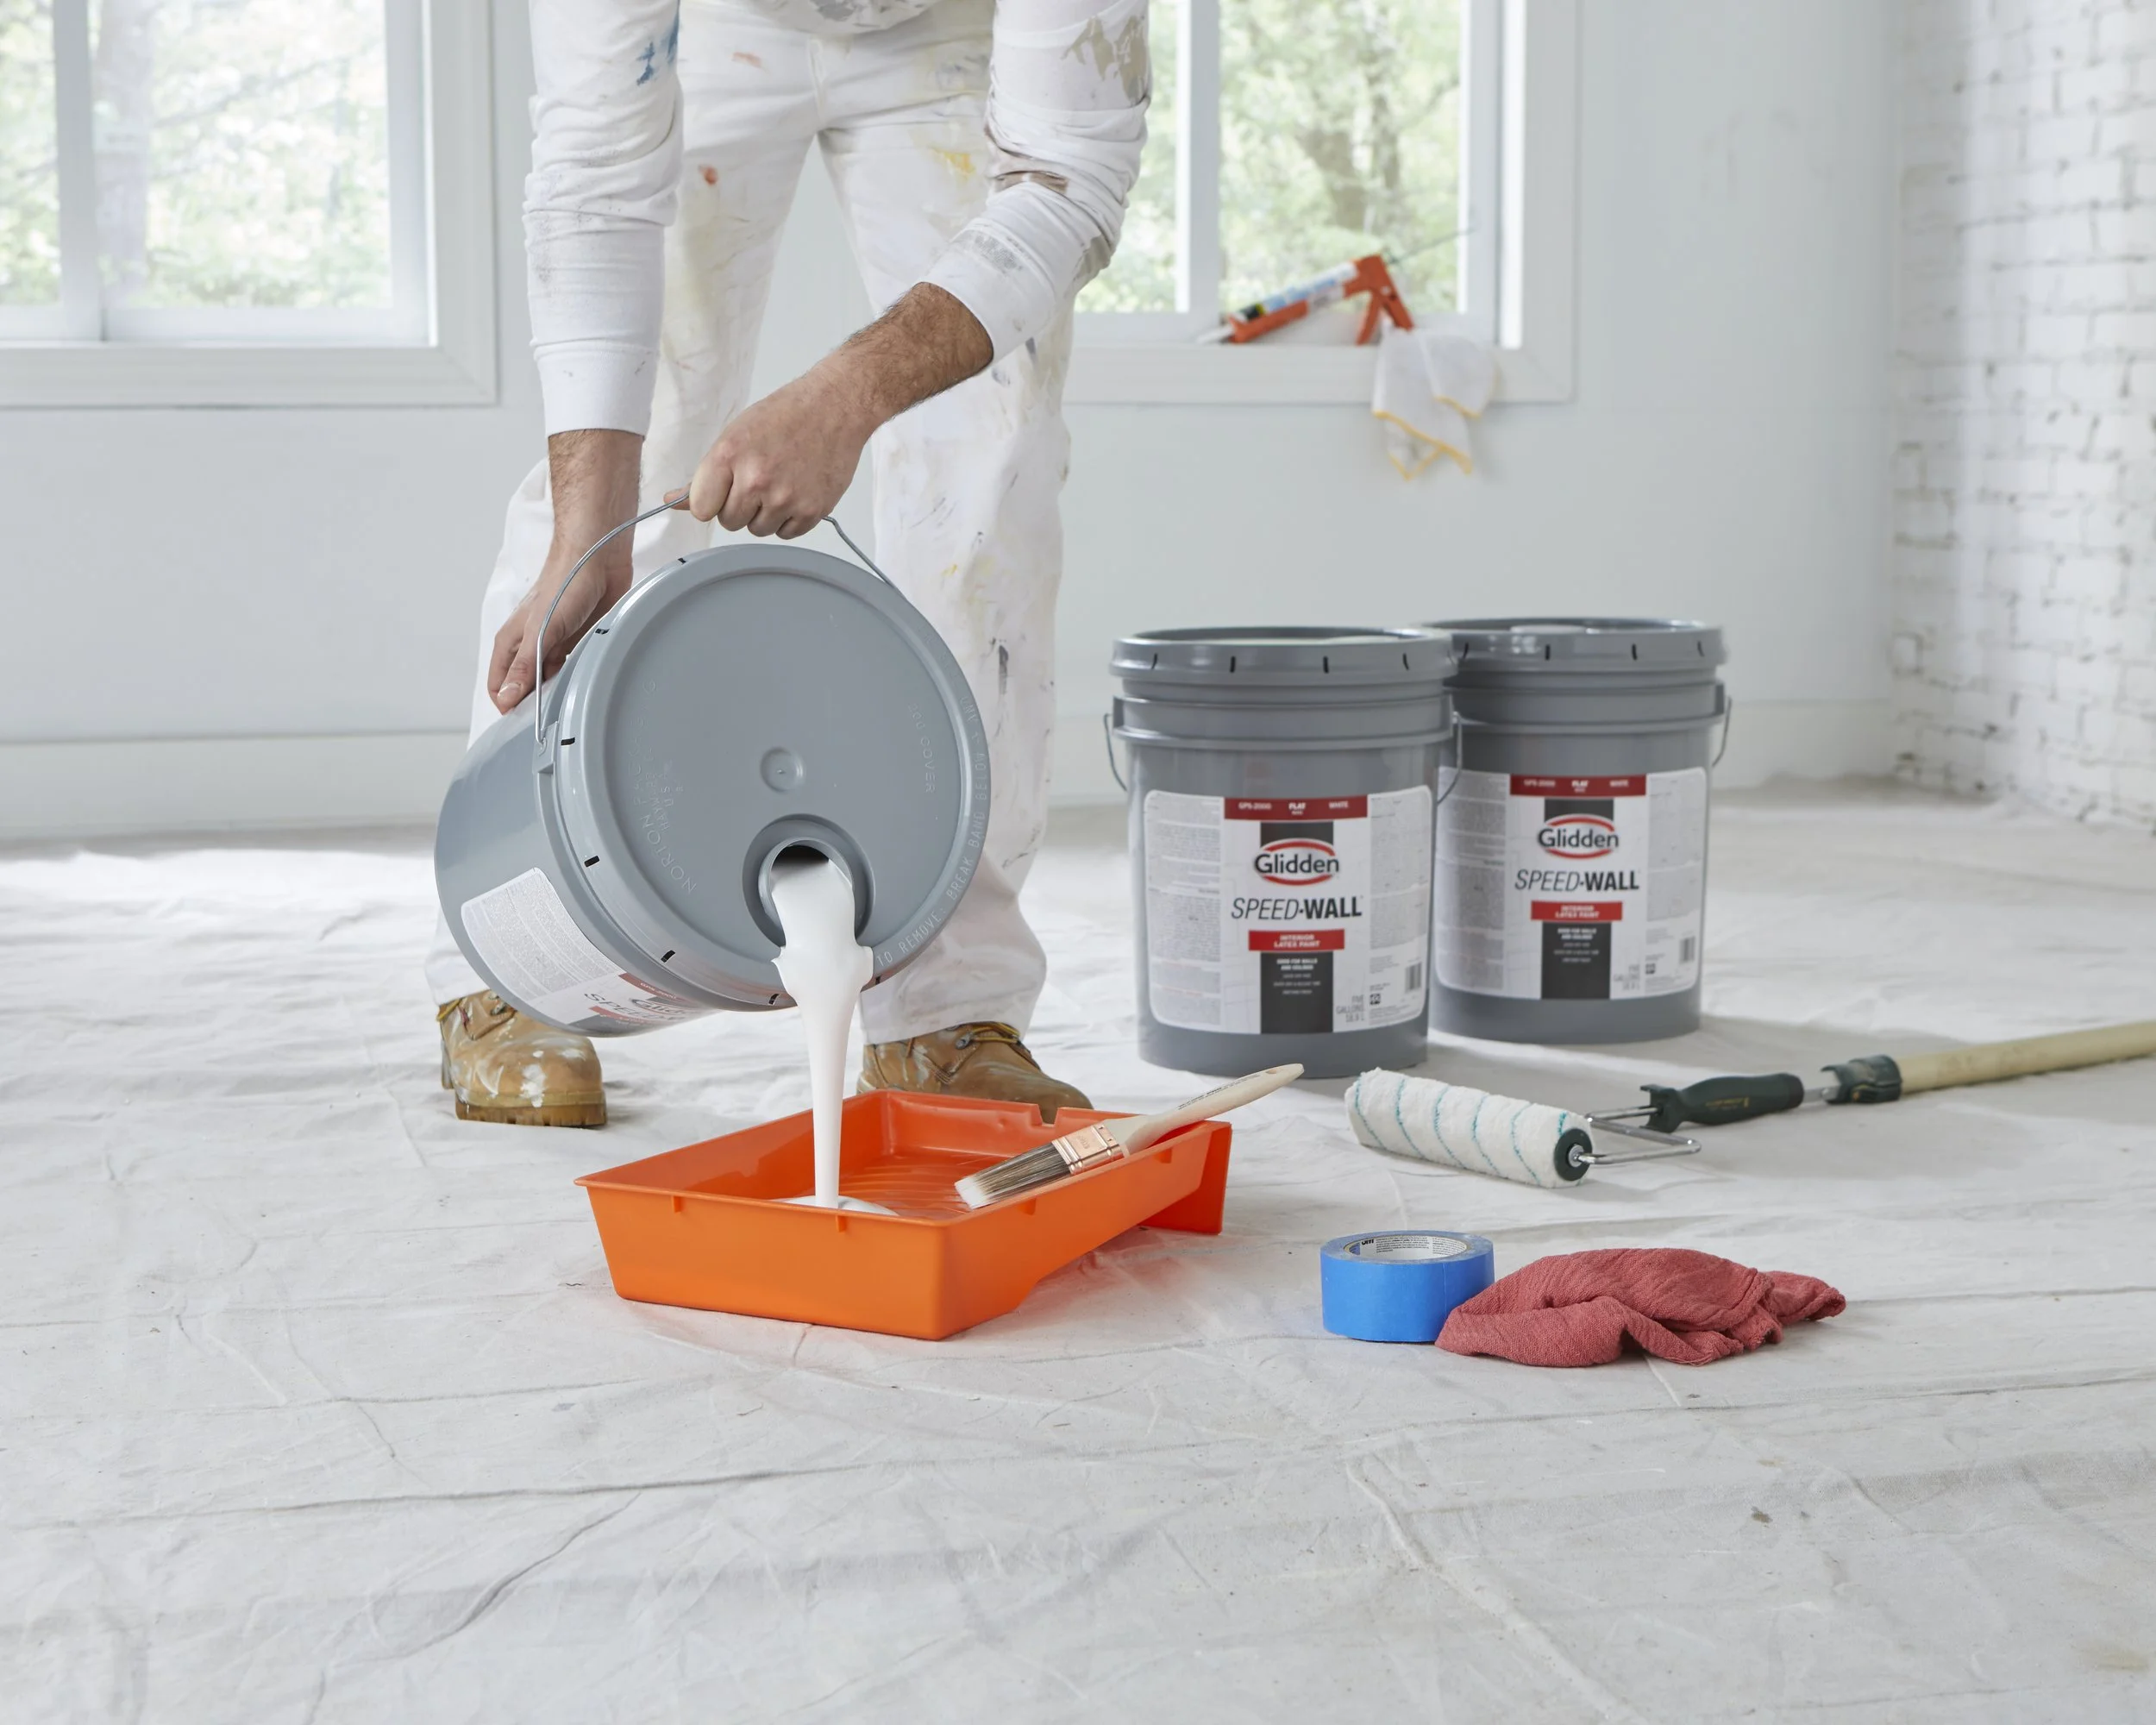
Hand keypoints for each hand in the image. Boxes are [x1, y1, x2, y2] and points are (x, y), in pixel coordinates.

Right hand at [487, 534, 633, 712]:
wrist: (598, 558)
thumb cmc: (565, 583)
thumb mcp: (542, 630)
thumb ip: (525, 665)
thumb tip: (508, 698)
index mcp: (511, 644)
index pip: (500, 688)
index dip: (510, 706)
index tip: (530, 721)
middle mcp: (530, 647)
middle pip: (526, 689)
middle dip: (537, 703)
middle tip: (557, 716)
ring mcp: (554, 646)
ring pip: (551, 681)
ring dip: (560, 691)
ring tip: (574, 700)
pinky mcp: (577, 642)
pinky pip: (573, 669)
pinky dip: (577, 678)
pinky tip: (586, 682)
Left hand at [686, 365, 875, 537]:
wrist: (834, 408)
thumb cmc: (784, 416)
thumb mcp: (735, 436)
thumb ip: (706, 475)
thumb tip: (673, 502)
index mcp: (729, 456)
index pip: (700, 508)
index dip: (711, 500)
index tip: (723, 489)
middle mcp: (756, 480)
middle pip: (729, 522)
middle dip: (740, 506)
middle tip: (759, 479)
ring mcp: (786, 498)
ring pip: (757, 530)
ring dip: (765, 514)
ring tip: (780, 483)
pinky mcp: (812, 511)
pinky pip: (786, 533)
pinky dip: (789, 519)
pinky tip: (797, 491)